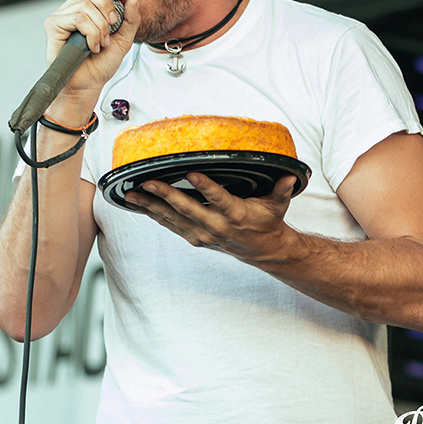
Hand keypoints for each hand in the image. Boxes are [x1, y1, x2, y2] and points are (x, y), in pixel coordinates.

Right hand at [43, 0, 139, 95]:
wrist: (88, 84)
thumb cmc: (101, 62)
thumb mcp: (124, 38)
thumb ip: (131, 18)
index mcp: (86, 7)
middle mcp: (71, 8)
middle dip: (106, 5)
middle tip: (112, 26)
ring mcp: (60, 16)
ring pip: (85, 6)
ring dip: (100, 27)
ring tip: (101, 43)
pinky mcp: (53, 26)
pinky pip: (77, 19)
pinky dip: (91, 34)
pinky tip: (91, 47)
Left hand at [124, 171, 297, 262]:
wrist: (263, 251)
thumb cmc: (267, 221)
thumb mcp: (277, 205)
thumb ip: (282, 190)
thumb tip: (290, 176)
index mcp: (235, 214)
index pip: (218, 198)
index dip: (205, 186)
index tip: (191, 172)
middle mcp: (215, 225)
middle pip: (186, 208)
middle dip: (165, 195)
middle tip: (148, 182)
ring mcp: (202, 233)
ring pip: (172, 218)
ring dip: (151, 206)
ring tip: (131, 194)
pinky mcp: (194, 237)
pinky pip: (170, 225)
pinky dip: (153, 214)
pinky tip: (139, 204)